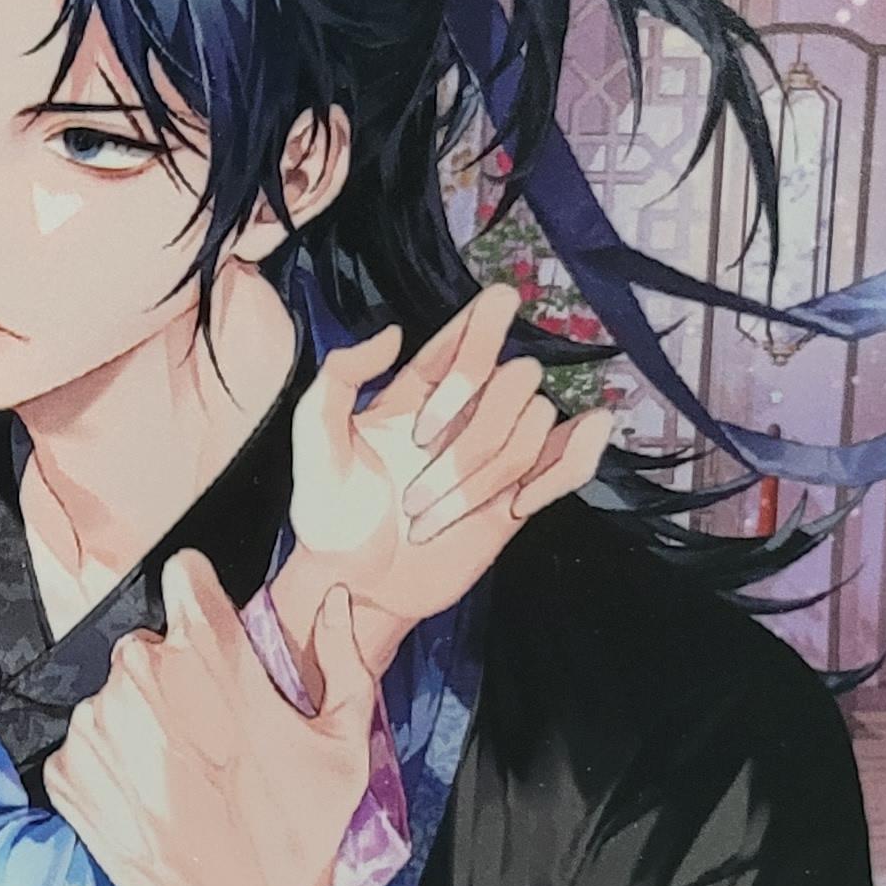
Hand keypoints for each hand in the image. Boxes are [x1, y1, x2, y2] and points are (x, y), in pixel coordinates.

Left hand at [45, 551, 382, 885]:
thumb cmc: (302, 835)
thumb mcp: (345, 746)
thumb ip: (344, 660)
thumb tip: (336, 600)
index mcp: (209, 657)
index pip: (185, 577)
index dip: (202, 600)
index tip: (213, 632)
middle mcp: (141, 679)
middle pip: (150, 646)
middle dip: (178, 676)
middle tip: (213, 734)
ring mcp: (97, 729)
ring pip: (114, 697)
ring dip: (142, 725)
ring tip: (184, 779)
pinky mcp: (68, 777)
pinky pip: (86, 746)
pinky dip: (112, 767)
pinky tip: (153, 802)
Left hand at [270, 284, 612, 685]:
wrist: (353, 582)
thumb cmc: (327, 510)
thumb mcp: (313, 438)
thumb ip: (340, 376)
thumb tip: (394, 333)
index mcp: (420, 390)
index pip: (468, 339)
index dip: (486, 322)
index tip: (498, 303)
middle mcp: (466, 414)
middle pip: (517, 377)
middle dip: (476, 425)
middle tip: (417, 477)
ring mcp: (496, 453)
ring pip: (537, 424)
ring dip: (486, 472)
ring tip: (431, 517)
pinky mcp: (519, 495)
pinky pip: (571, 461)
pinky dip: (568, 466)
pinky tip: (526, 496)